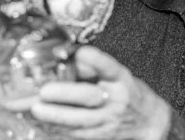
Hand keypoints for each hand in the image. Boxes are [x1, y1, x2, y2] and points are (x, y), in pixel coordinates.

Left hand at [31, 45, 170, 139]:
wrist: (149, 120)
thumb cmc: (126, 91)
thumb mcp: (116, 74)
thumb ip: (93, 67)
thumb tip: (66, 57)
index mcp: (121, 79)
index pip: (110, 67)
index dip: (97, 60)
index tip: (82, 53)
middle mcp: (116, 99)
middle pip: (90, 97)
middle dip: (65, 94)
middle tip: (44, 91)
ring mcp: (108, 121)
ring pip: (80, 121)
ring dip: (55, 116)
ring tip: (34, 110)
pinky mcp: (100, 136)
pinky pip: (75, 134)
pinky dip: (56, 128)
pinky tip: (41, 122)